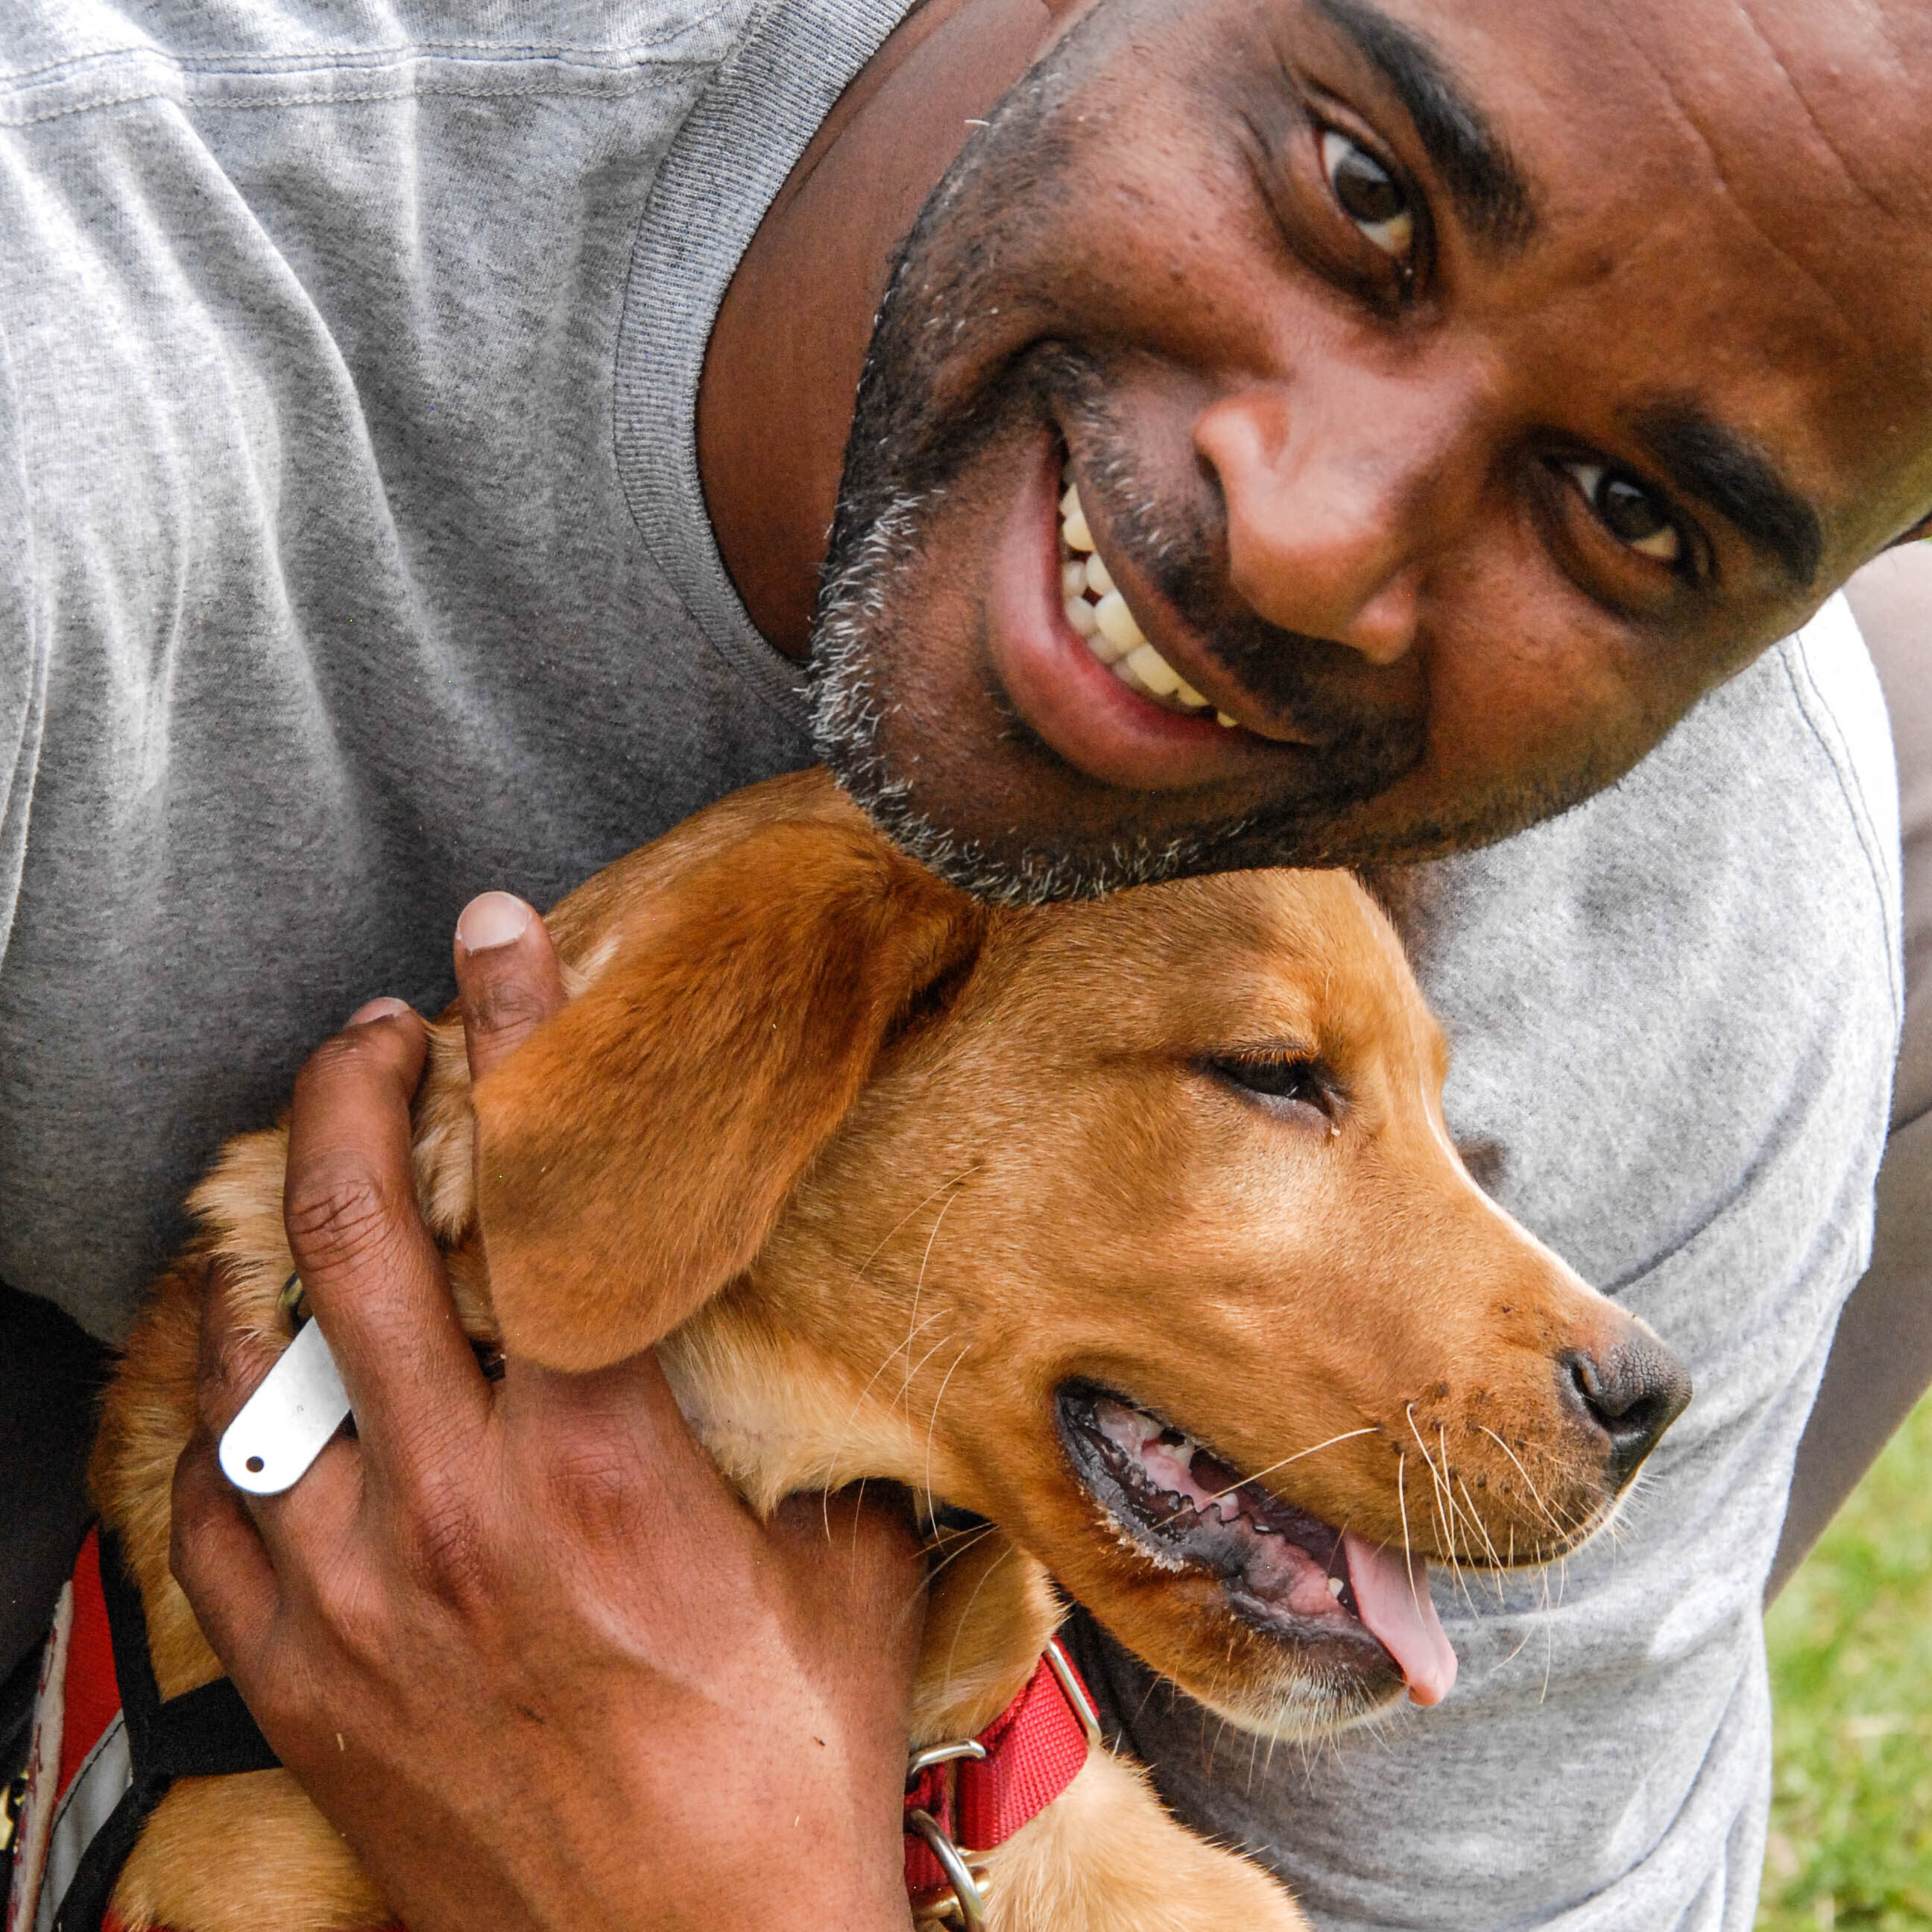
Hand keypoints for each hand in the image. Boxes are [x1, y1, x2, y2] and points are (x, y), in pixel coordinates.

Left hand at [171, 893, 924, 1931]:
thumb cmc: (775, 1787)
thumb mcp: (843, 1582)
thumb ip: (811, 1444)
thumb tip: (823, 1347)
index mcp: (602, 1470)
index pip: (550, 1198)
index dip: (521, 1046)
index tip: (496, 943)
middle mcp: (455, 1510)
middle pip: (357, 1239)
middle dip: (352, 1097)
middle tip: (377, 1031)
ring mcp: (356, 1595)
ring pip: (249, 1361)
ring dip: (266, 1242)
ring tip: (297, 1178)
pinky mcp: (300, 1677)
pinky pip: (207, 1509)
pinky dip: (216, 1414)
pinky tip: (245, 1374)